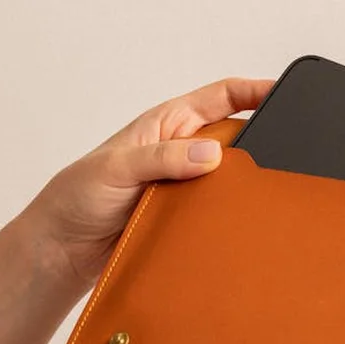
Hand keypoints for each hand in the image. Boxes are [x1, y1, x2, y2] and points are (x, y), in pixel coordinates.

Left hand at [21, 77, 272, 286]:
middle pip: (235, 140)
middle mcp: (181, 153)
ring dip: (242, 189)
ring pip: (230, 181)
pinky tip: (239, 225)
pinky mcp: (185, 218)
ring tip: (258, 197)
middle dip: (257, 146)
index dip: (253, 91)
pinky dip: (230, 218)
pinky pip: (218, 214)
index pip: (221, 97)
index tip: (281, 93)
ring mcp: (185, 186)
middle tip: (277, 158)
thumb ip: (162, 157)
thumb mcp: (116, 167)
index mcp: (167, 125)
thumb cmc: (76, 198)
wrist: (63, 251)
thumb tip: (211, 153)